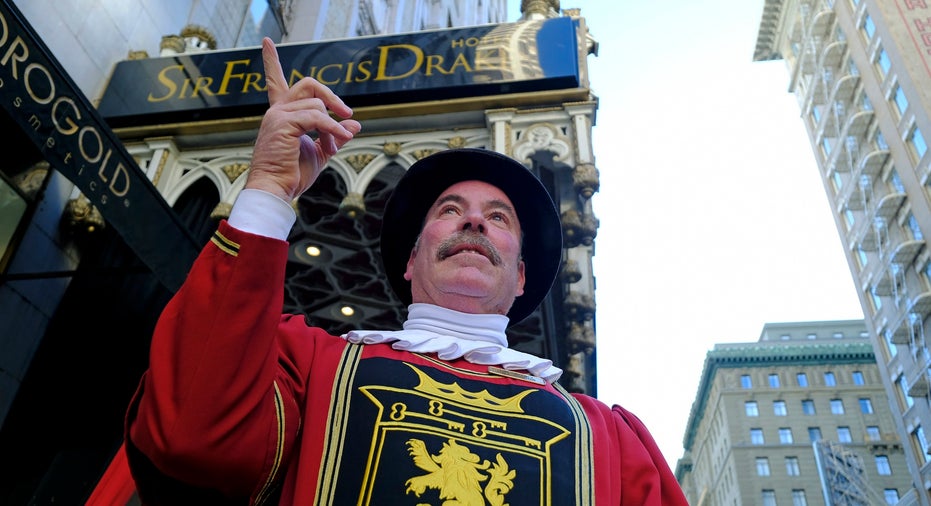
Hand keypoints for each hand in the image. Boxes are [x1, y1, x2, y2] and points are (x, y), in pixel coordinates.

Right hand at [246, 37, 361, 201]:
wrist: (276, 190)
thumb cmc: (292, 174)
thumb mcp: (320, 153)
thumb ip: (335, 135)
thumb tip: (354, 124)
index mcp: (281, 114)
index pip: (275, 82)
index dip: (271, 61)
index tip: (266, 42)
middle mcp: (277, 110)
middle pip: (308, 84)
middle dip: (332, 96)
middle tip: (346, 114)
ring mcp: (278, 115)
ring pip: (317, 104)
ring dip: (333, 126)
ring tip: (333, 146)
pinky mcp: (283, 123)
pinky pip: (317, 118)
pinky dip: (332, 129)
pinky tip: (337, 140)